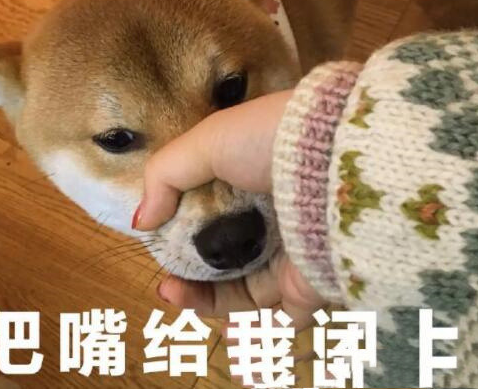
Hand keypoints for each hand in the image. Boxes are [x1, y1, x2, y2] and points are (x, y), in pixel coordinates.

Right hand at [135, 91, 324, 328]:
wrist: (335, 157)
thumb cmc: (265, 143)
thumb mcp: (206, 141)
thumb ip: (166, 176)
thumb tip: (142, 220)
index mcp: (249, 186)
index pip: (211, 216)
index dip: (182, 233)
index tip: (158, 240)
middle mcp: (271, 222)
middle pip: (225, 260)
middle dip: (190, 276)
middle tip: (166, 284)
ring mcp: (291, 256)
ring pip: (246, 293)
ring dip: (208, 303)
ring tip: (175, 296)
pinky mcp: (310, 285)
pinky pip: (279, 319)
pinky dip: (252, 335)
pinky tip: (221, 331)